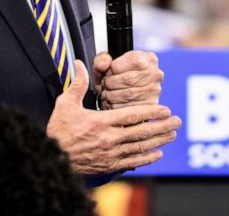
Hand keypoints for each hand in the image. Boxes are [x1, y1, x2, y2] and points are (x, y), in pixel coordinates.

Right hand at [47, 60, 180, 175]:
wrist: (50, 158)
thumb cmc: (58, 131)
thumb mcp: (65, 104)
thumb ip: (78, 83)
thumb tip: (81, 63)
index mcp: (100, 122)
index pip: (132, 115)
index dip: (151, 112)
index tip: (165, 109)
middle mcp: (109, 139)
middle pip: (141, 131)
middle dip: (162, 126)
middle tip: (177, 121)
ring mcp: (110, 154)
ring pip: (140, 147)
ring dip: (159, 141)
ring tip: (172, 134)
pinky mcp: (108, 165)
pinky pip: (132, 162)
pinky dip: (147, 158)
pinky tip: (158, 153)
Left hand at [93, 50, 162, 109]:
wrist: (124, 91)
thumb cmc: (116, 76)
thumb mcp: (106, 64)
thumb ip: (101, 59)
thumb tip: (102, 65)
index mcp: (147, 58)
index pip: (133, 60)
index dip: (115, 68)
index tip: (108, 72)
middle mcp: (155, 74)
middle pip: (129, 79)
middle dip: (110, 83)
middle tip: (105, 84)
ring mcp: (154, 91)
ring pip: (128, 95)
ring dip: (111, 96)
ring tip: (108, 93)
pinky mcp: (149, 107)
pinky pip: (129, 109)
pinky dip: (116, 106)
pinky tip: (113, 102)